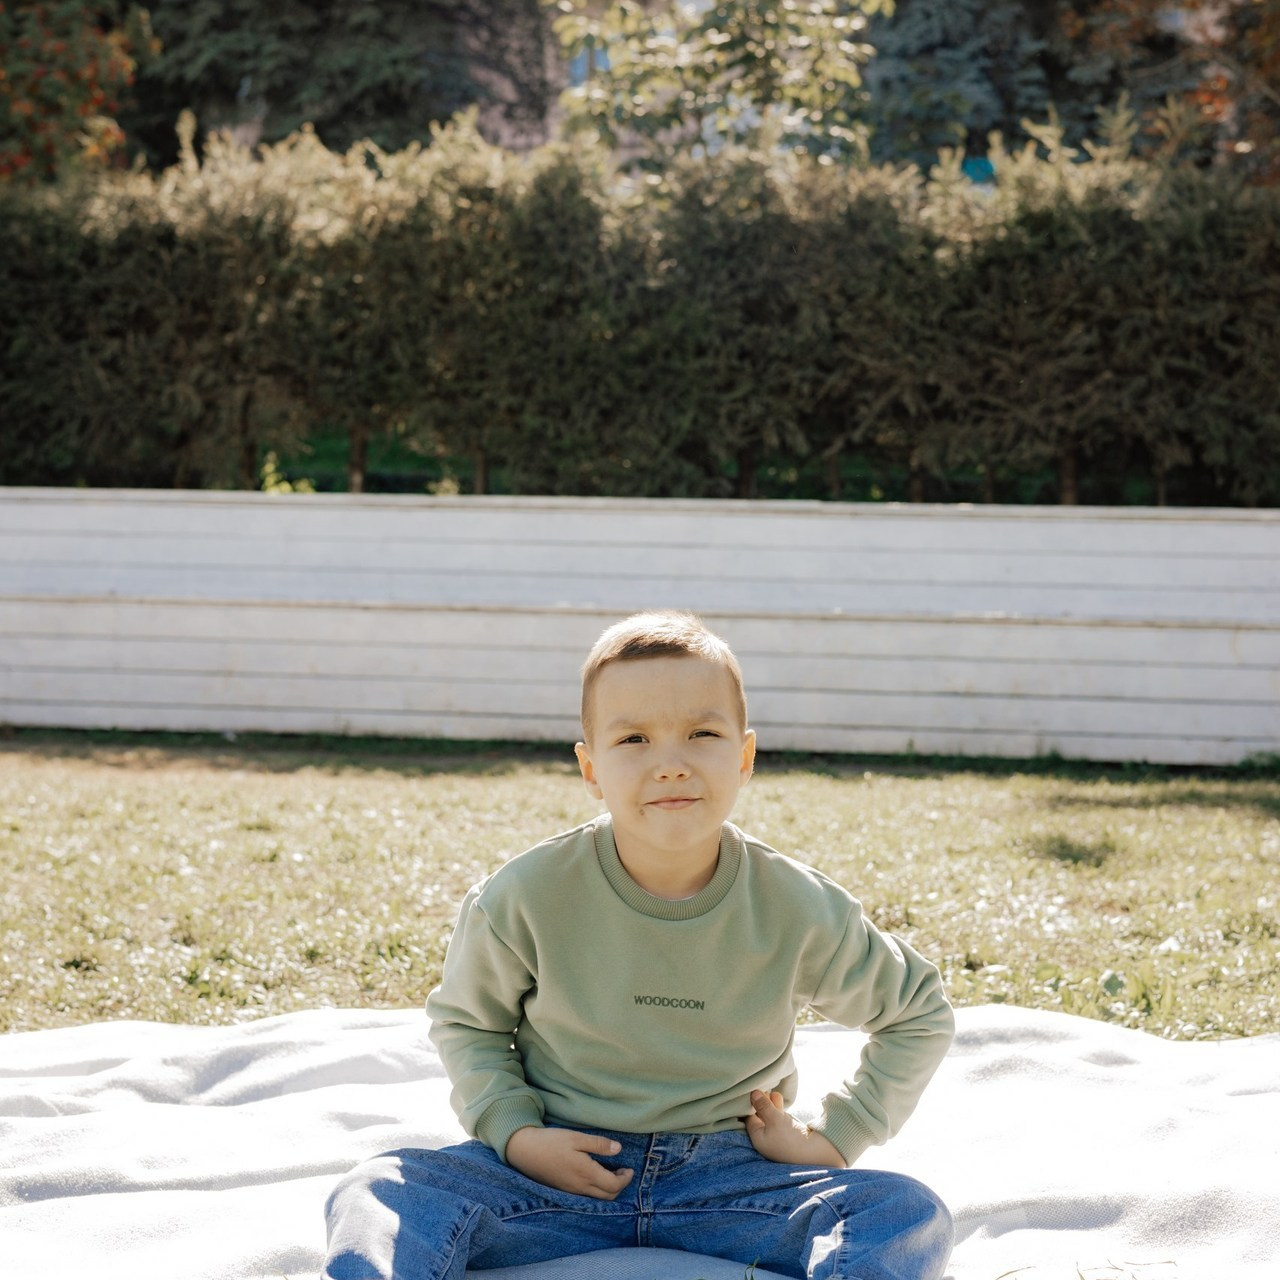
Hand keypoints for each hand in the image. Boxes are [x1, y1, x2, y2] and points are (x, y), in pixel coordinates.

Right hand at [505, 1126, 635, 1199]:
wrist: (525, 1151)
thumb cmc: (552, 1142)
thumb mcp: (577, 1138)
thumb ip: (599, 1145)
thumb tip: (619, 1149)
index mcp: (586, 1174)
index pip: (613, 1186)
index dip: (625, 1179)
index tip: (630, 1169)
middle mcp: (580, 1187)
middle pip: (608, 1196)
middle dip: (619, 1186)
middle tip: (623, 1172)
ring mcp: (571, 1191)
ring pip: (597, 1198)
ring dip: (608, 1189)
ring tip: (611, 1173)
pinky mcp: (564, 1190)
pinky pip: (586, 1196)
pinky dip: (596, 1190)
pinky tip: (594, 1176)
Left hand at [744, 1090, 846, 1168]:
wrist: (815, 1150)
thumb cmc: (789, 1138)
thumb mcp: (774, 1119)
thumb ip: (763, 1106)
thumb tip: (753, 1093)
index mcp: (758, 1138)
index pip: (748, 1118)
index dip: (749, 1104)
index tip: (750, 1090)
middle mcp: (765, 1137)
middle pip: (758, 1115)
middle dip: (760, 1101)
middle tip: (761, 1086)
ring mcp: (777, 1133)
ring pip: (769, 1114)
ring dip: (769, 1102)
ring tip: (769, 1089)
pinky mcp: (788, 1130)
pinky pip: (778, 1116)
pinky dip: (777, 1106)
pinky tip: (777, 1096)